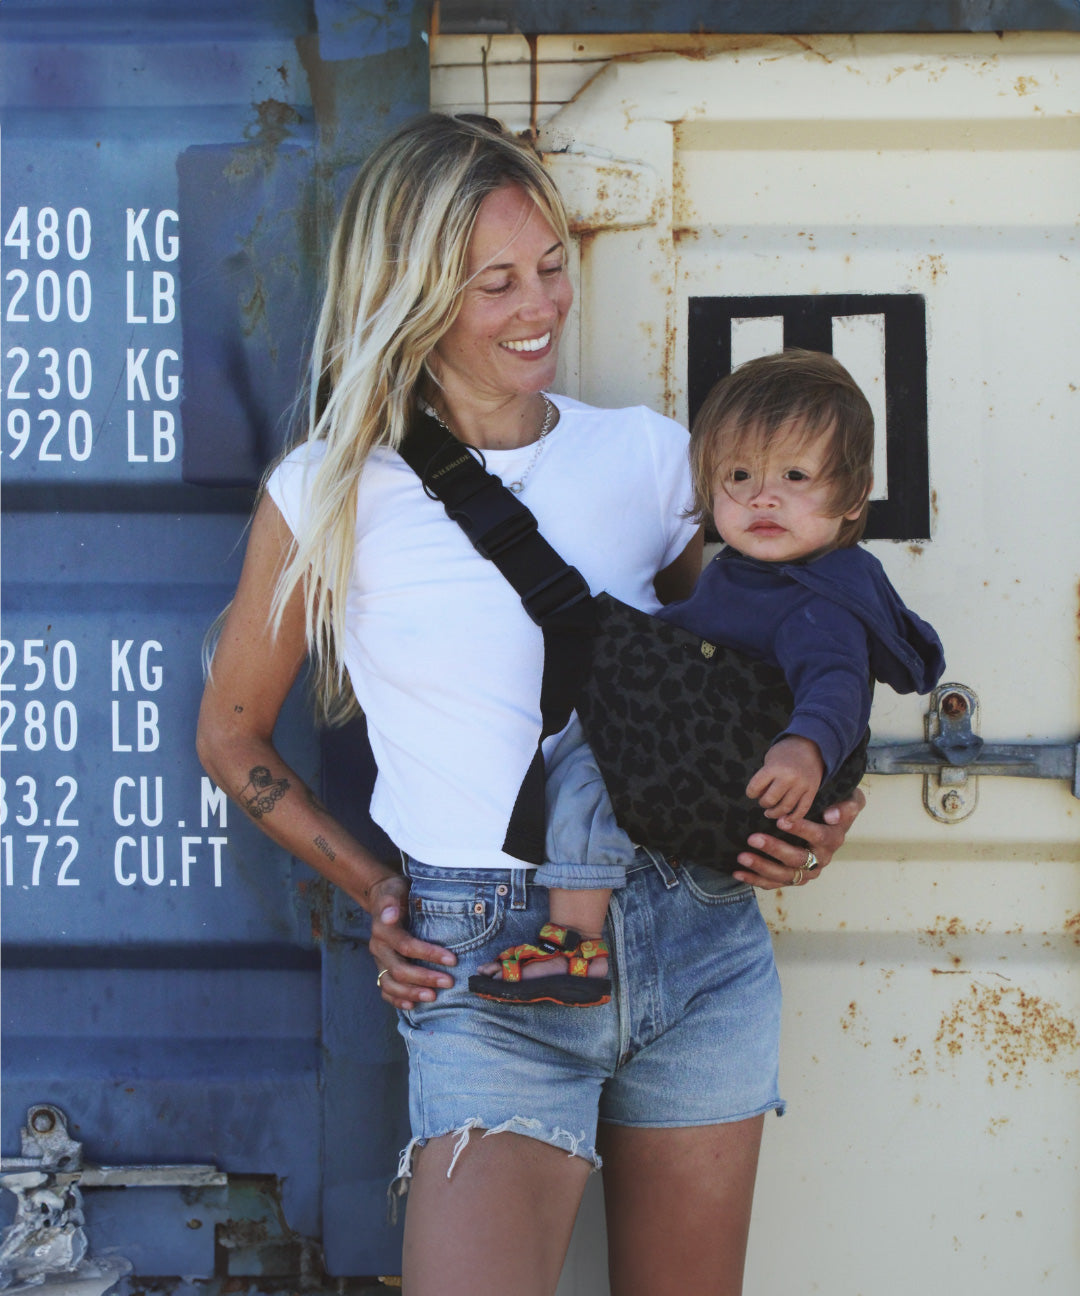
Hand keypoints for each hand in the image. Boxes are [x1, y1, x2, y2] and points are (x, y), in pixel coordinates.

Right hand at [368, 874, 456, 1011]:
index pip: (406, 946)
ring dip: (412, 993)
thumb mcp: (394, 889)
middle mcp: (378, 948)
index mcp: (383, 930)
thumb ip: (391, 901)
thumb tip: (389, 916)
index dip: (429, 954)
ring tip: (433, 997)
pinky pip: (385, 989)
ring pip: (390, 984)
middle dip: (425, 978)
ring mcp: (379, 960)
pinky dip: (397, 1000)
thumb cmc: (395, 892)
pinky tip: (412, 1006)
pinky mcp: (381, 968)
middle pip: (399, 970)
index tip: (453, 960)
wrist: (382, 896)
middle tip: (449, 982)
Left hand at [733, 787, 865, 890]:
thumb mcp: (850, 800)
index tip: (781, 821)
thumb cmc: (836, 806)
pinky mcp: (793, 879)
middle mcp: (821, 859)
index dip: (801, 829)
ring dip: (762, 867)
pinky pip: (774, 883)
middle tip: (752, 838)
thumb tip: (832, 815)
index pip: (818, 836)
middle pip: (798, 859)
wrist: (831, 823)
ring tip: (742, 856)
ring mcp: (806, 872)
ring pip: (784, 875)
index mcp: (833, 839)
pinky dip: (755, 879)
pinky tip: (738, 872)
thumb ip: (847, 806)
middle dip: (774, 849)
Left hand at [746, 736, 823, 820]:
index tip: (752, 793)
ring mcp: (802, 785)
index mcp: (774, 767)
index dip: (750, 793)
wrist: (811, 746)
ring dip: (775, 813)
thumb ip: (764, 778)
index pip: (755, 788)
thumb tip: (760, 798)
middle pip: (770, 800)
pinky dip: (793, 817)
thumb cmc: (785, 754)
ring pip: (785, 808)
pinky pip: (802, 809)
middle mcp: (788, 777)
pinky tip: (786, 819)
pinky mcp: (812, 791)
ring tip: (770, 812)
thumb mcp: (770, 759)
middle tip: (763, 802)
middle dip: (763, 803)